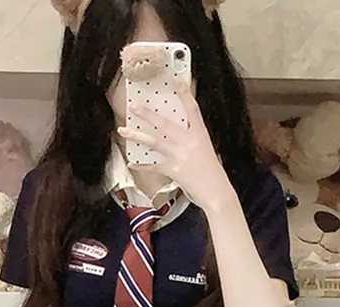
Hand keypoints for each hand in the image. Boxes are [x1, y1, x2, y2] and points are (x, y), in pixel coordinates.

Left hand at [118, 81, 234, 213]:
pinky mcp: (172, 170)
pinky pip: (153, 166)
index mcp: (200, 134)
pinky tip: (132, 162)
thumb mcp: (207, 149)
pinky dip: (142, 165)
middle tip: (134, 106)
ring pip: (153, 142)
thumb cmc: (213, 172)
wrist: (216, 192)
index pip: (192, 109)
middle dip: (147, 114)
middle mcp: (188, 142)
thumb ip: (193, 139)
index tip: (176, 80)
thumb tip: (176, 132)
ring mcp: (179, 155)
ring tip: (123, 130)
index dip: (184, 93)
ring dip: (136, 135)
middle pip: (165, 123)